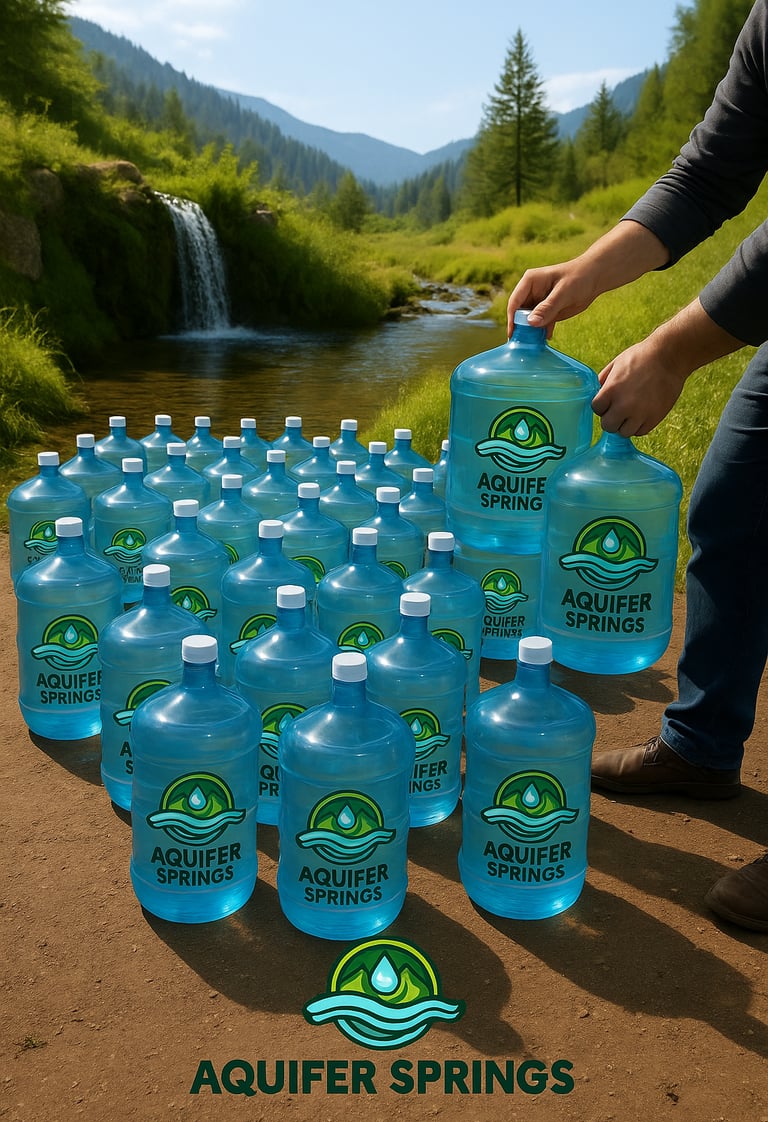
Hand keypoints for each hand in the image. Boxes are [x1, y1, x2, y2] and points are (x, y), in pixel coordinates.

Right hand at [506, 221, 669, 336]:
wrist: (595, 278)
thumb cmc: (578, 277)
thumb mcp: (563, 292)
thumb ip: (547, 307)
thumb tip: (531, 322)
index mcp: (530, 282)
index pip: (515, 302)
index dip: (512, 319)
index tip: (513, 334)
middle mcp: (531, 293)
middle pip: (520, 314)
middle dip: (521, 329)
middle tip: (522, 345)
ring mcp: (539, 303)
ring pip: (529, 322)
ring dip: (531, 333)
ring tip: (532, 346)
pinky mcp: (548, 312)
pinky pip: (540, 325)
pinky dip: (541, 334)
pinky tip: (545, 342)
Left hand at [591, 338, 687, 436]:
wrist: (670, 358)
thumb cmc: (642, 357)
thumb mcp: (616, 364)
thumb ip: (604, 381)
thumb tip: (597, 395)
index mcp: (611, 390)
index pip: (596, 409)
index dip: (601, 405)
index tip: (608, 401)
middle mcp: (624, 405)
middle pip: (608, 426)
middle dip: (611, 418)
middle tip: (618, 410)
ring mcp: (640, 414)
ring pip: (624, 432)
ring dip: (625, 424)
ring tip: (632, 412)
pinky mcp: (654, 419)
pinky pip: (640, 432)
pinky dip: (639, 425)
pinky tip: (642, 413)